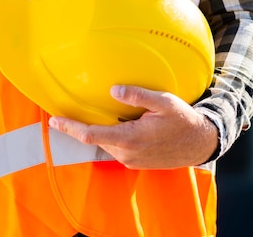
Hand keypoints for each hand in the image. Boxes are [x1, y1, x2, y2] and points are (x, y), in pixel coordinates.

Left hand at [48, 85, 218, 168]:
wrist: (199, 143)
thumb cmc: (183, 120)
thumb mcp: (164, 102)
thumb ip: (138, 96)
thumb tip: (113, 90)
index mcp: (129, 139)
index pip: (91, 134)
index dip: (70, 127)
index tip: (53, 120)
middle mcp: (126, 154)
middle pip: (96, 139)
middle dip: (83, 127)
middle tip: (69, 113)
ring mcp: (131, 161)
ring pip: (107, 144)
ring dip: (100, 131)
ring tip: (98, 115)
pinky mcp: (136, 163)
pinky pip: (118, 148)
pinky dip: (113, 137)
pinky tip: (120, 124)